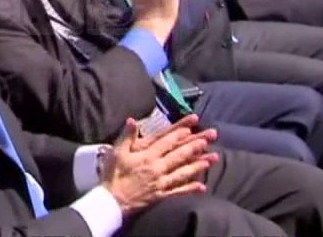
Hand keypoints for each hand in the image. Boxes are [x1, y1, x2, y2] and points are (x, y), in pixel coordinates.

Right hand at [101, 115, 217, 213]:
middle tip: (209, 138)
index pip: (166, 142)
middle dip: (194, 146)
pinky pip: (179, 191)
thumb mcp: (117, 153)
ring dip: (198, 165)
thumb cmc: (113, 176)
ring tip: (211, 159)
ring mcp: (161, 182)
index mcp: (147, 156)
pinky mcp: (161, 195)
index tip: (191, 127)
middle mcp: (157, 168)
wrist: (111, 201)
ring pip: (183, 172)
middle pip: (179, 155)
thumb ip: (126, 136)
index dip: (179, 134)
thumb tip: (132, 120)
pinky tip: (202, 186)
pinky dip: (190, 189)